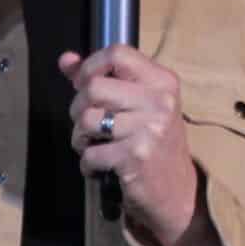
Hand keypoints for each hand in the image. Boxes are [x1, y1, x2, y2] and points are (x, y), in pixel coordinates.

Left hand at [63, 47, 202, 242]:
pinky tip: (101, 166)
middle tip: (89, 124)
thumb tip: (66, 60)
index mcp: (162, 81)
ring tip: (94, 145)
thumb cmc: (153, 143)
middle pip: (93, 87)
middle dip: (78, 108)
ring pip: (86, 120)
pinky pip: (90, 153)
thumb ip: (102, 78)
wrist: (177, 192)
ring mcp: (148, 129)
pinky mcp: (135, 157)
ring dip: (80, 137)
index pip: (117, 53)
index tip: (85, 84)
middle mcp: (159, 101)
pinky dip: (88, 163)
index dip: (91, 66)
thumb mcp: (138, 104)